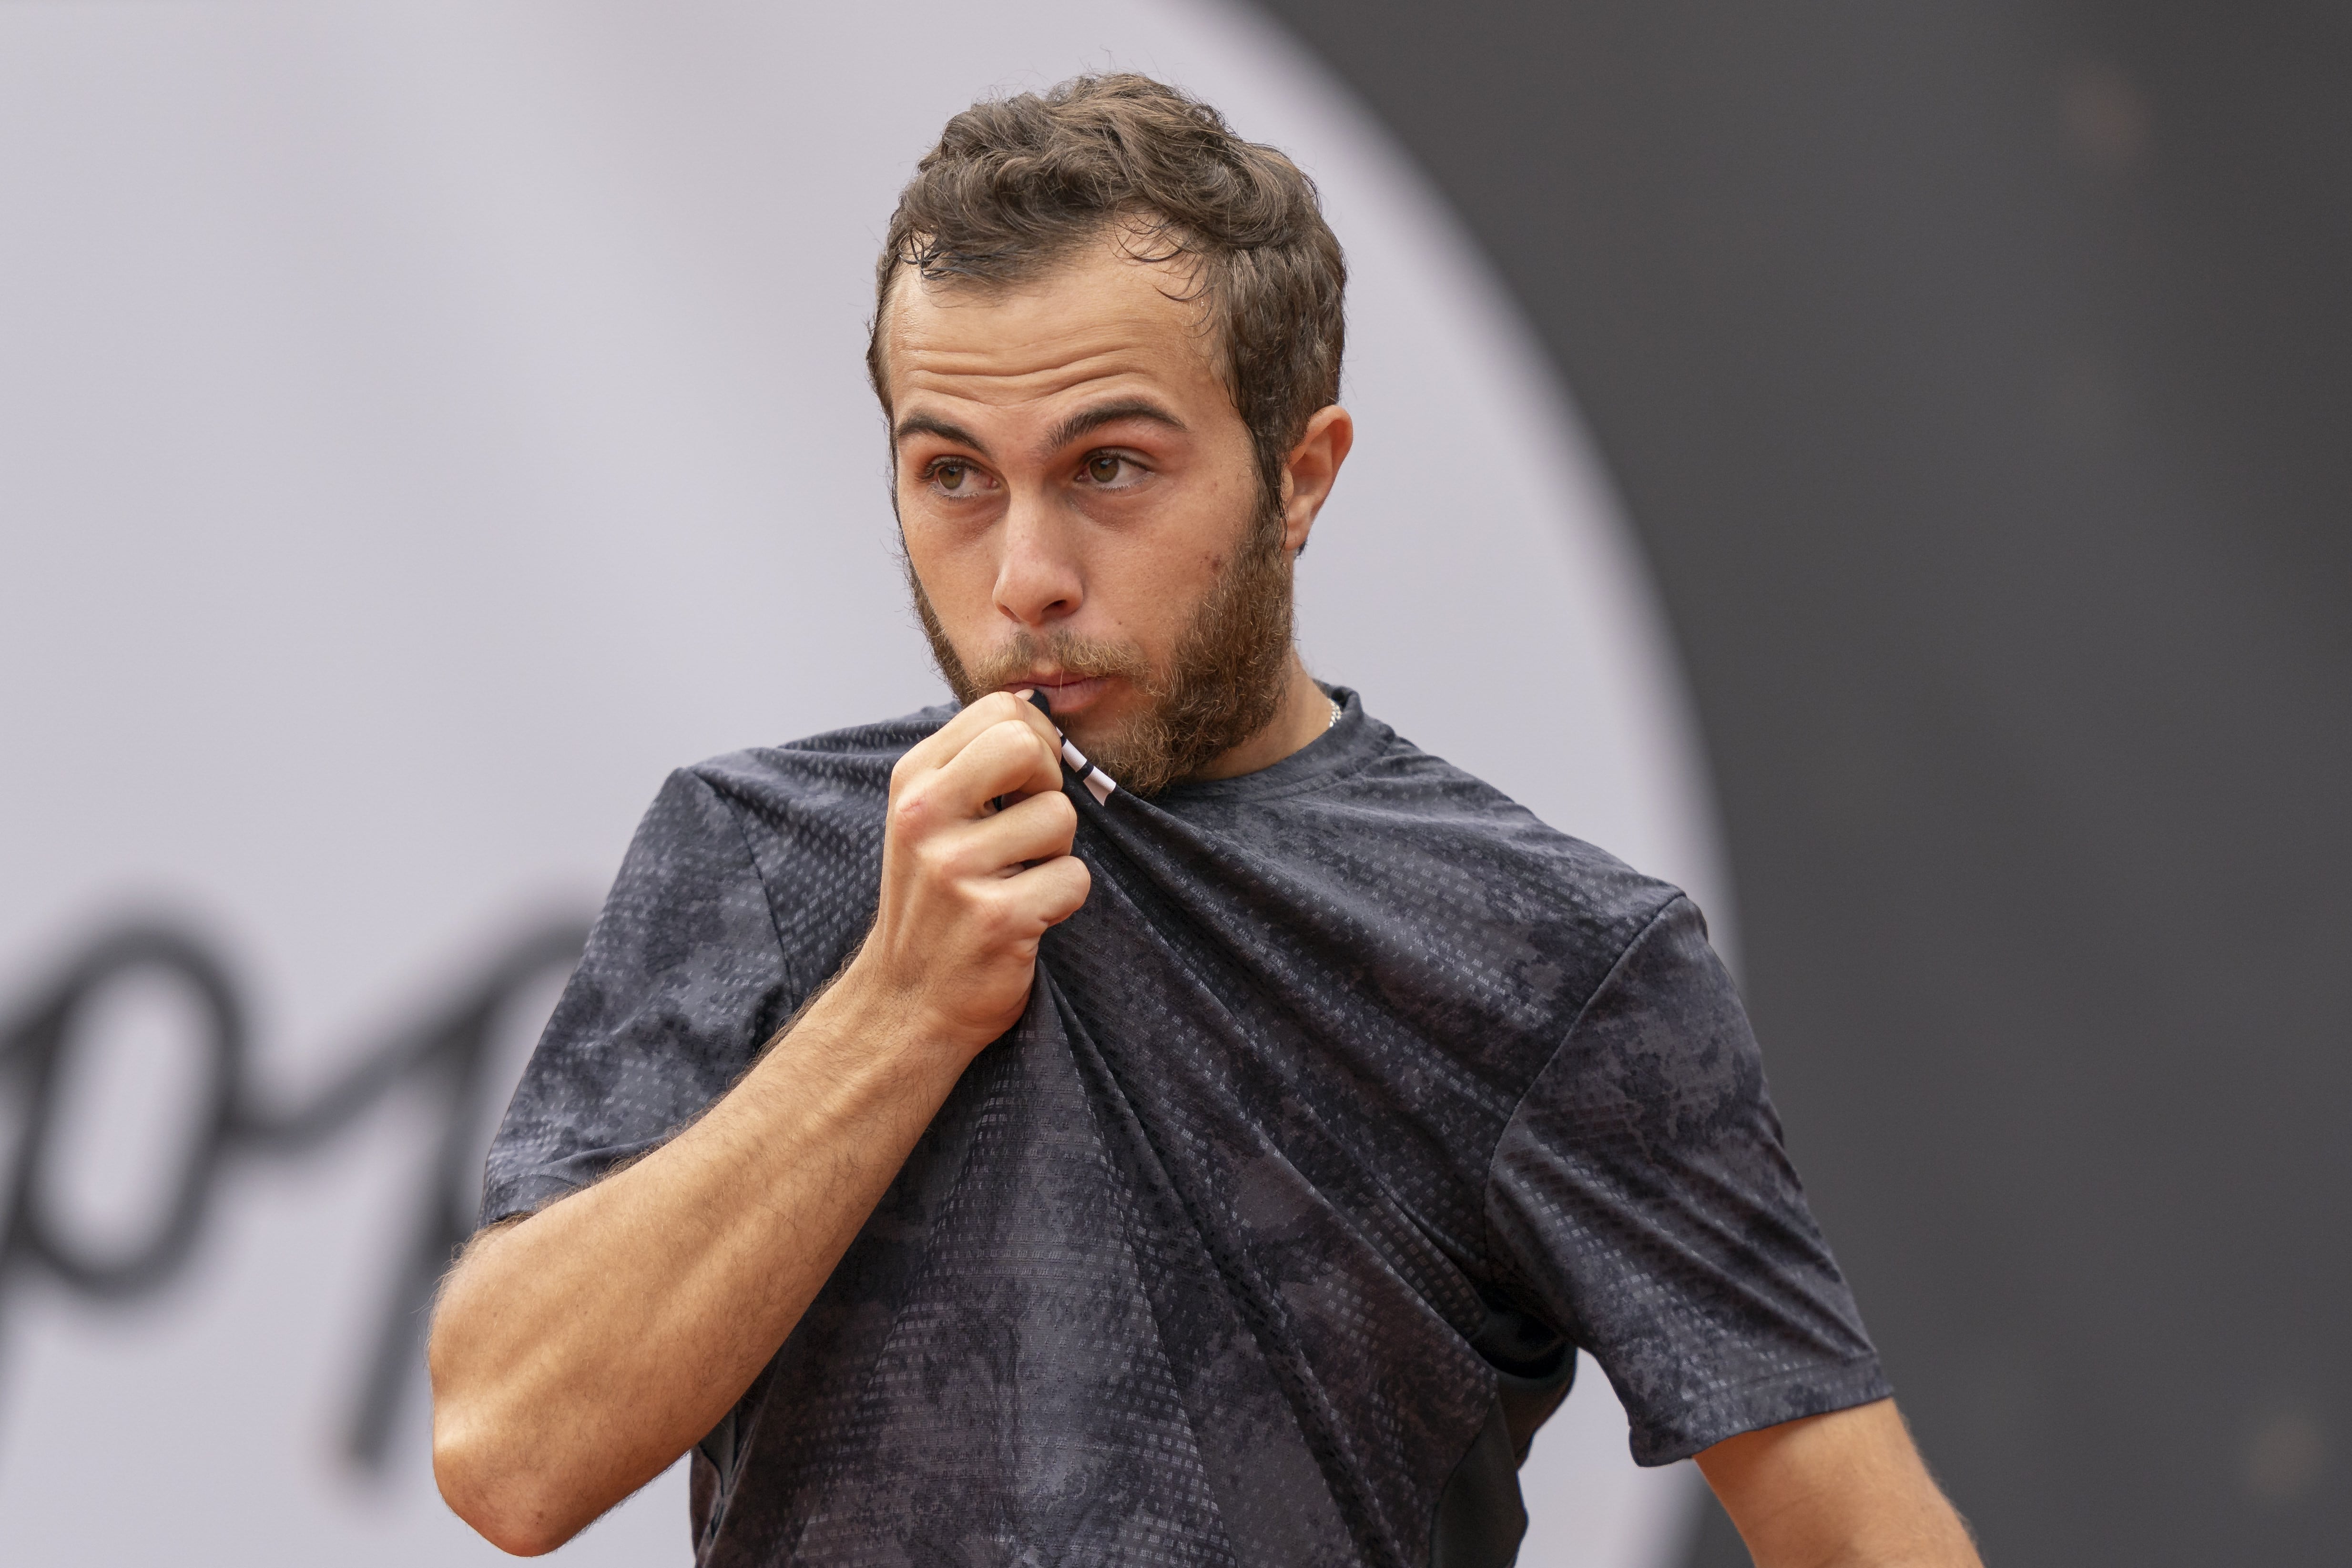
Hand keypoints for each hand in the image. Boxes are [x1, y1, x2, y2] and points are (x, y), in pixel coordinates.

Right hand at [840, 690, 1090, 1057]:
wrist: (905, 1003)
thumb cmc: (934, 904)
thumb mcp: (930, 820)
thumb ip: (974, 765)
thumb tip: (1040, 706)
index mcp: (913, 781)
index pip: (1000, 708)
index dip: (1037, 739)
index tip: (1029, 781)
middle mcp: (925, 816)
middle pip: (1027, 745)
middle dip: (1049, 783)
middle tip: (1030, 828)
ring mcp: (956, 868)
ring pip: (1060, 817)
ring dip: (1056, 853)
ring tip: (1018, 880)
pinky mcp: (996, 918)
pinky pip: (1074, 878)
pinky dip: (1063, 900)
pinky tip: (1026, 917)